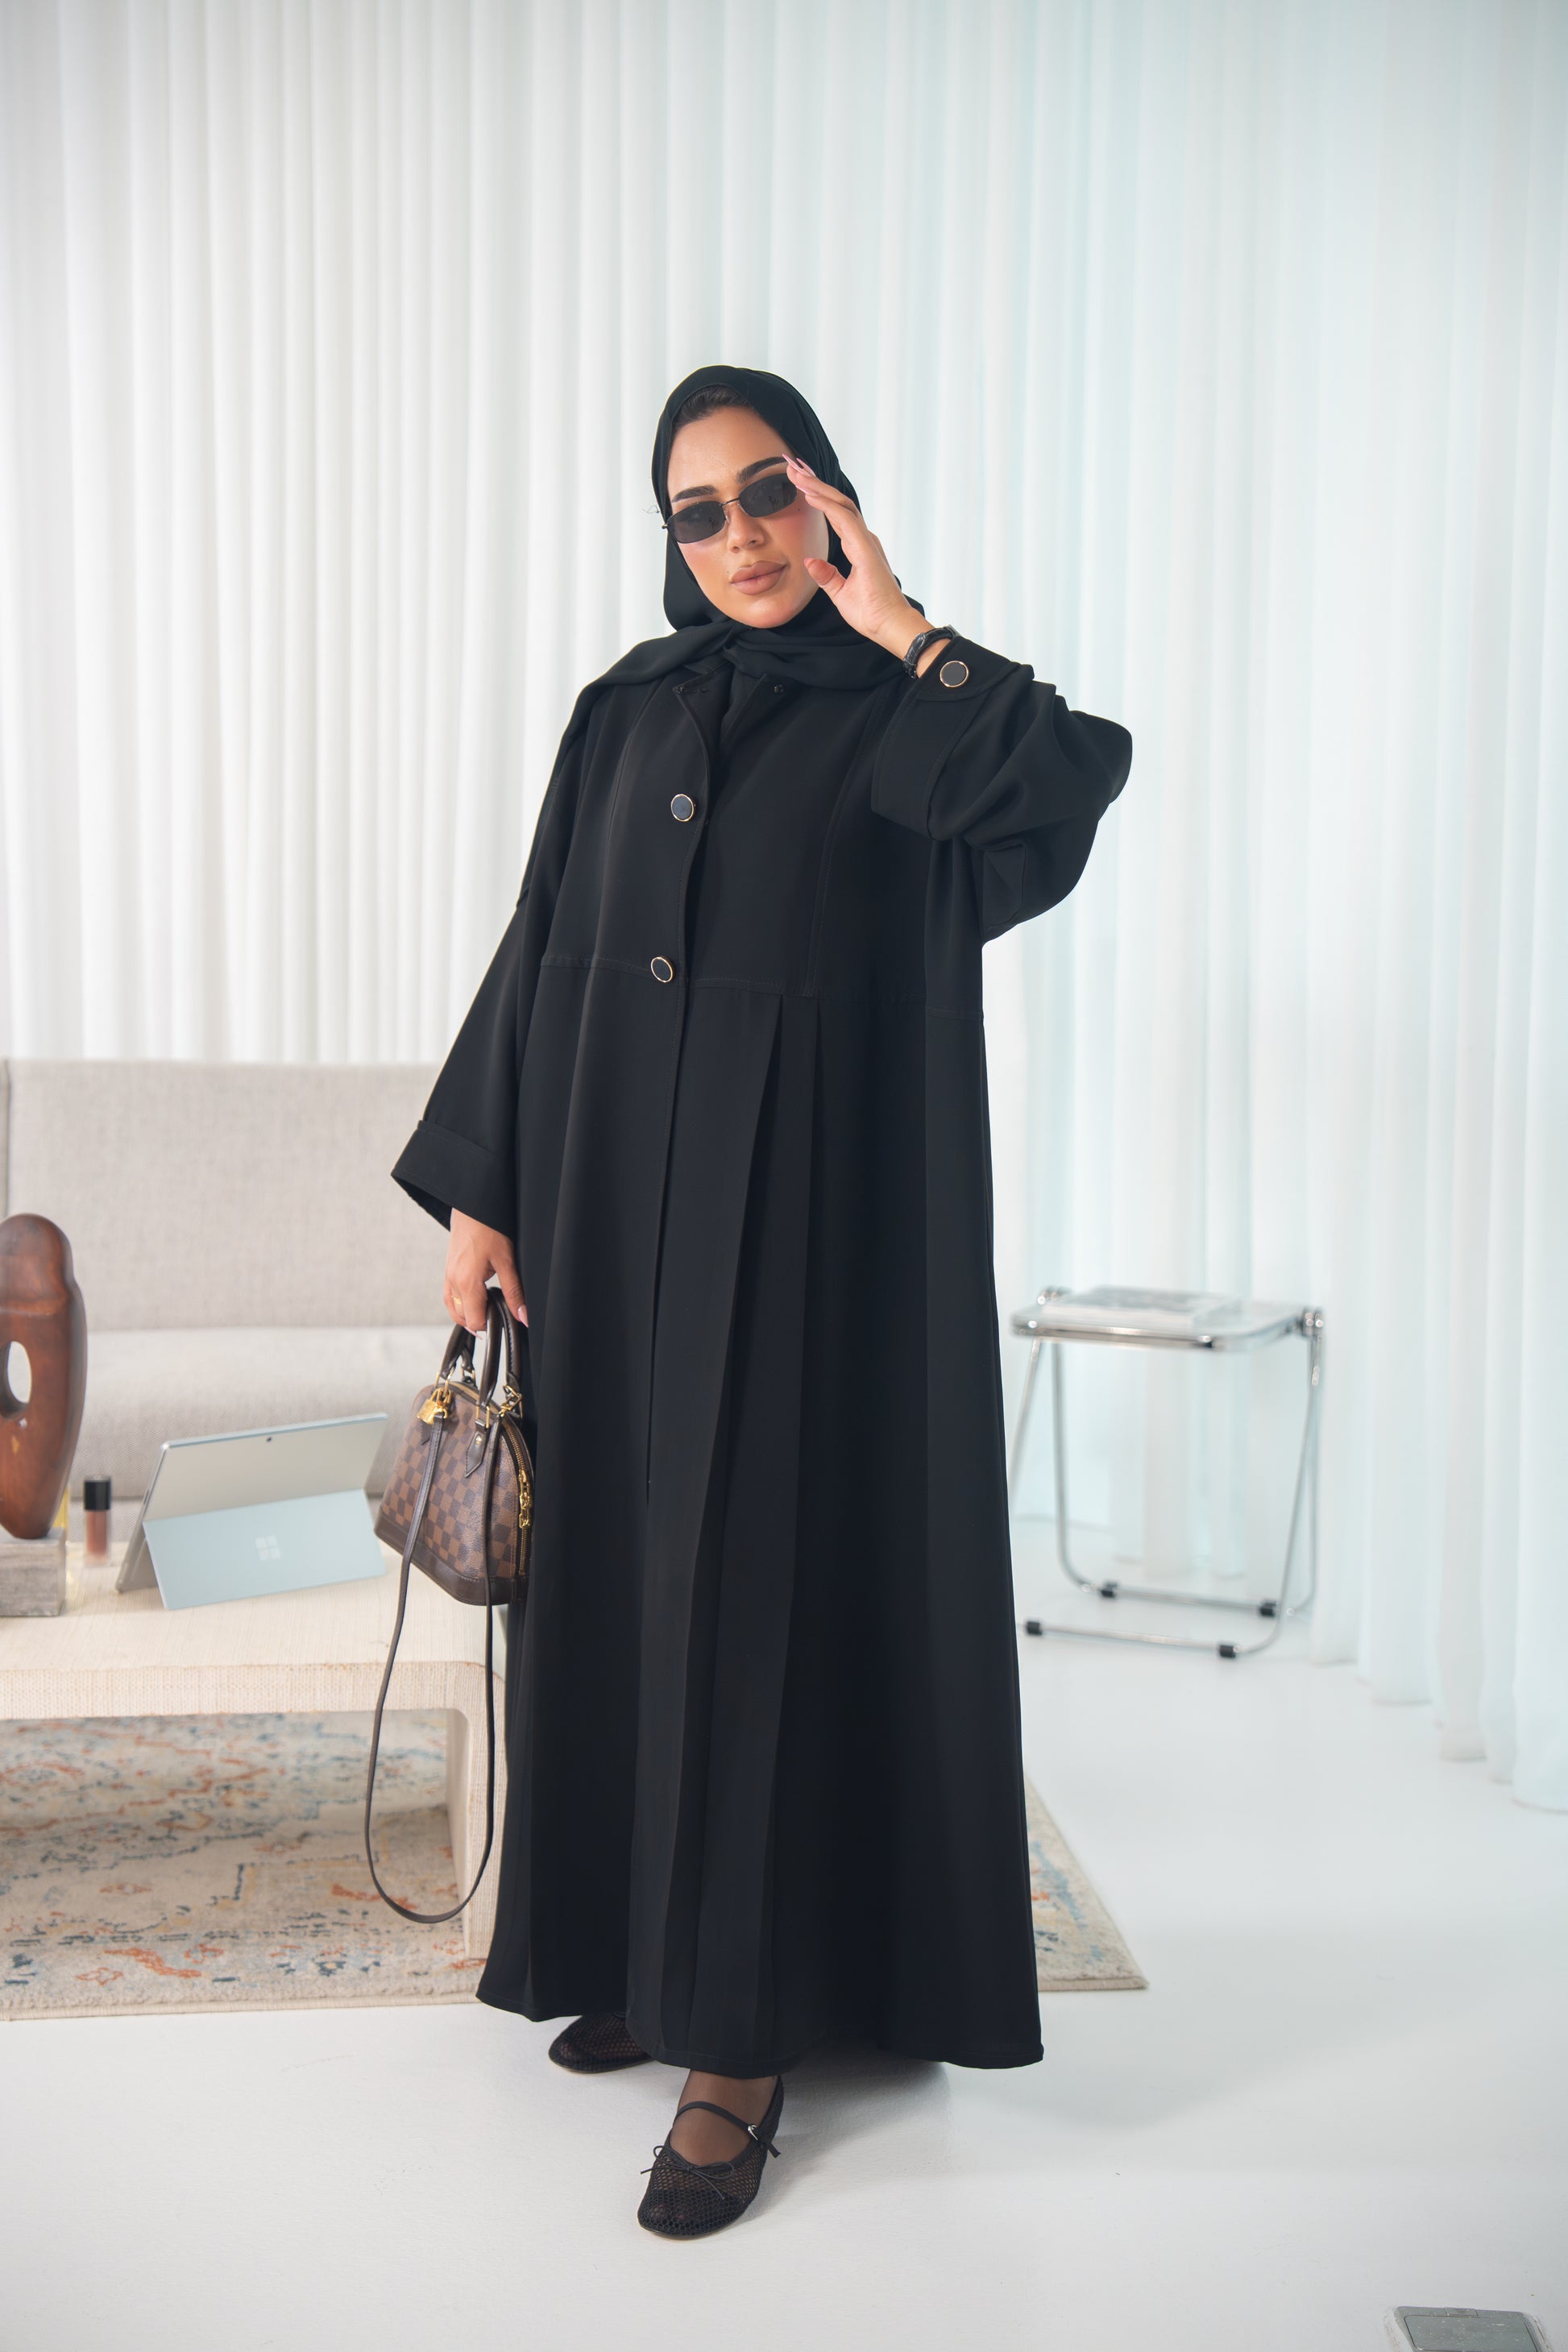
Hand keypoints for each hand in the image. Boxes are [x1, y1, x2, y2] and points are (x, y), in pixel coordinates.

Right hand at [444, 1209, 526, 1332]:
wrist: (473, 1205)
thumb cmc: (489, 1228)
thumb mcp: (507, 1261)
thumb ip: (514, 1291)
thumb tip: (523, 1316)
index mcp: (466, 1282)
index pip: (474, 1320)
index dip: (490, 1326)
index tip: (504, 1321)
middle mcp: (453, 1281)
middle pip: (462, 1318)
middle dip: (479, 1322)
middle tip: (498, 1316)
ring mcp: (448, 1275)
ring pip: (453, 1309)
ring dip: (467, 1315)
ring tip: (486, 1313)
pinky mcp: (448, 1269)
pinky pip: (449, 1296)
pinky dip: (459, 1305)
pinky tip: (473, 1300)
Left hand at [785, 455, 947, 668]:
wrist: (889, 626)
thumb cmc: (871, 613)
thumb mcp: (840, 594)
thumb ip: (827, 576)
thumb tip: (811, 562)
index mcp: (859, 547)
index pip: (835, 514)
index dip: (817, 496)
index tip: (799, 482)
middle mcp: (863, 539)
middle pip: (837, 503)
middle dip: (814, 483)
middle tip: (793, 466)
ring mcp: (866, 541)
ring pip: (840, 504)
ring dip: (817, 488)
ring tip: (797, 473)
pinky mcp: (865, 548)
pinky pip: (844, 519)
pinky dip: (826, 505)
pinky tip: (810, 494)